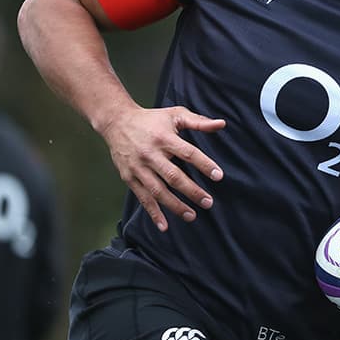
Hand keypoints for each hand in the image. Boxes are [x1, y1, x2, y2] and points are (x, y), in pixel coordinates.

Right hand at [99, 104, 225, 230]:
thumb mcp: (175, 114)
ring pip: (158, 191)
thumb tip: (222, 124)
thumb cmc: (152, 119)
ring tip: (192, 216)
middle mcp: (151, 154)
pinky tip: (164, 226)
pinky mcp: (129, 177)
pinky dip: (153, 213)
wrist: (117, 122)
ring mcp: (139, 168)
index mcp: (165, 138)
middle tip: (208, 202)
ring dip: (175, 206)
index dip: (204, 165)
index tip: (218, 176)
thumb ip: (199, 121)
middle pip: (174, 176)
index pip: (188, 153)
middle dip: (192, 191)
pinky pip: (143, 198)